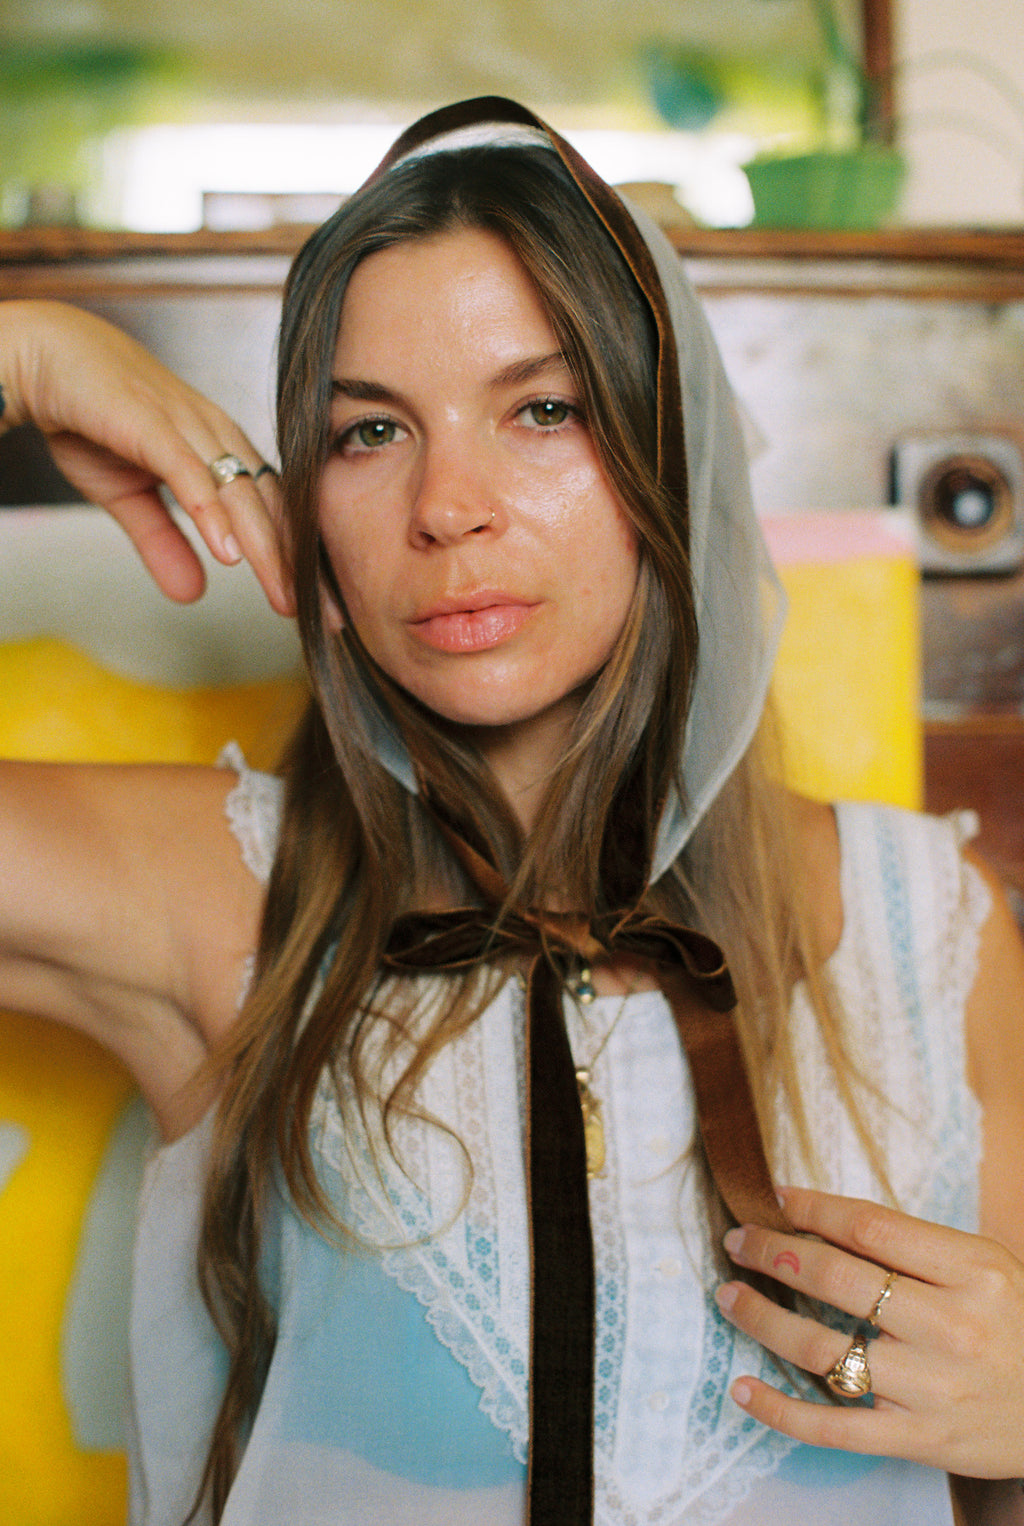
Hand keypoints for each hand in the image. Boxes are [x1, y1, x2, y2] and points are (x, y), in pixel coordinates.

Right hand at [0, 299, 292, 612]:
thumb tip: (193, 594)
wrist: (48, 356)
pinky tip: (228, 552)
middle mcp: (218, 435)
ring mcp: (188, 426)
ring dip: (265, 548)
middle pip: (270, 506)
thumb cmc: (95, 417)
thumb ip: (163, 542)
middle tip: (324, 614)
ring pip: (239, 493)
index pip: (274, 510)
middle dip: (297, 563)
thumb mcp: (130, 496)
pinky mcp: (151, 423)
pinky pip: (189, 471)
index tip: (321, 606)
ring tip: (284, 594)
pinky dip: (210, 512)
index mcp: (223, 449)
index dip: (298, 558)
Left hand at [714, 1185, 1023, 1478]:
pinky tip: (744, 1388)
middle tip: (739, 1241)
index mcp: (973, 1271)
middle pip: (838, 1278)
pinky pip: (835, 1428)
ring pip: (824, 1348)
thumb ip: (915, 1246)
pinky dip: (781, 1410)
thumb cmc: (1014, 1325)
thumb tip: (823, 1219)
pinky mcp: (920, 1440)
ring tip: (730, 1297)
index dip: (813, 1209)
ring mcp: (934, 1388)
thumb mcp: (984, 1267)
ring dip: (763, 1318)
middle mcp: (953, 1327)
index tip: (775, 1197)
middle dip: (774, 1253)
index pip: (871, 1228)